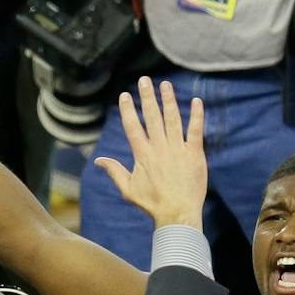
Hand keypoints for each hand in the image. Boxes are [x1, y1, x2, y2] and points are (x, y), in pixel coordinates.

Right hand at [93, 79, 206, 228]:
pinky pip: (195, 130)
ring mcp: (178, 149)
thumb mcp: (128, 189)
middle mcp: (159, 148)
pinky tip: (196, 101)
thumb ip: (114, 171)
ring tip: (165, 84)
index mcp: (142, 155)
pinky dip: (196, 115)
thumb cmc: (152, 204)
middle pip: (152, 116)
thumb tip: (98, 161)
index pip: (133, 126)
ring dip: (169, 100)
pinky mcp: (194, 154)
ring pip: (173, 118)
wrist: (177, 214)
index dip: (128, 110)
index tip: (125, 95)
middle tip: (144, 80)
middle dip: (147, 97)